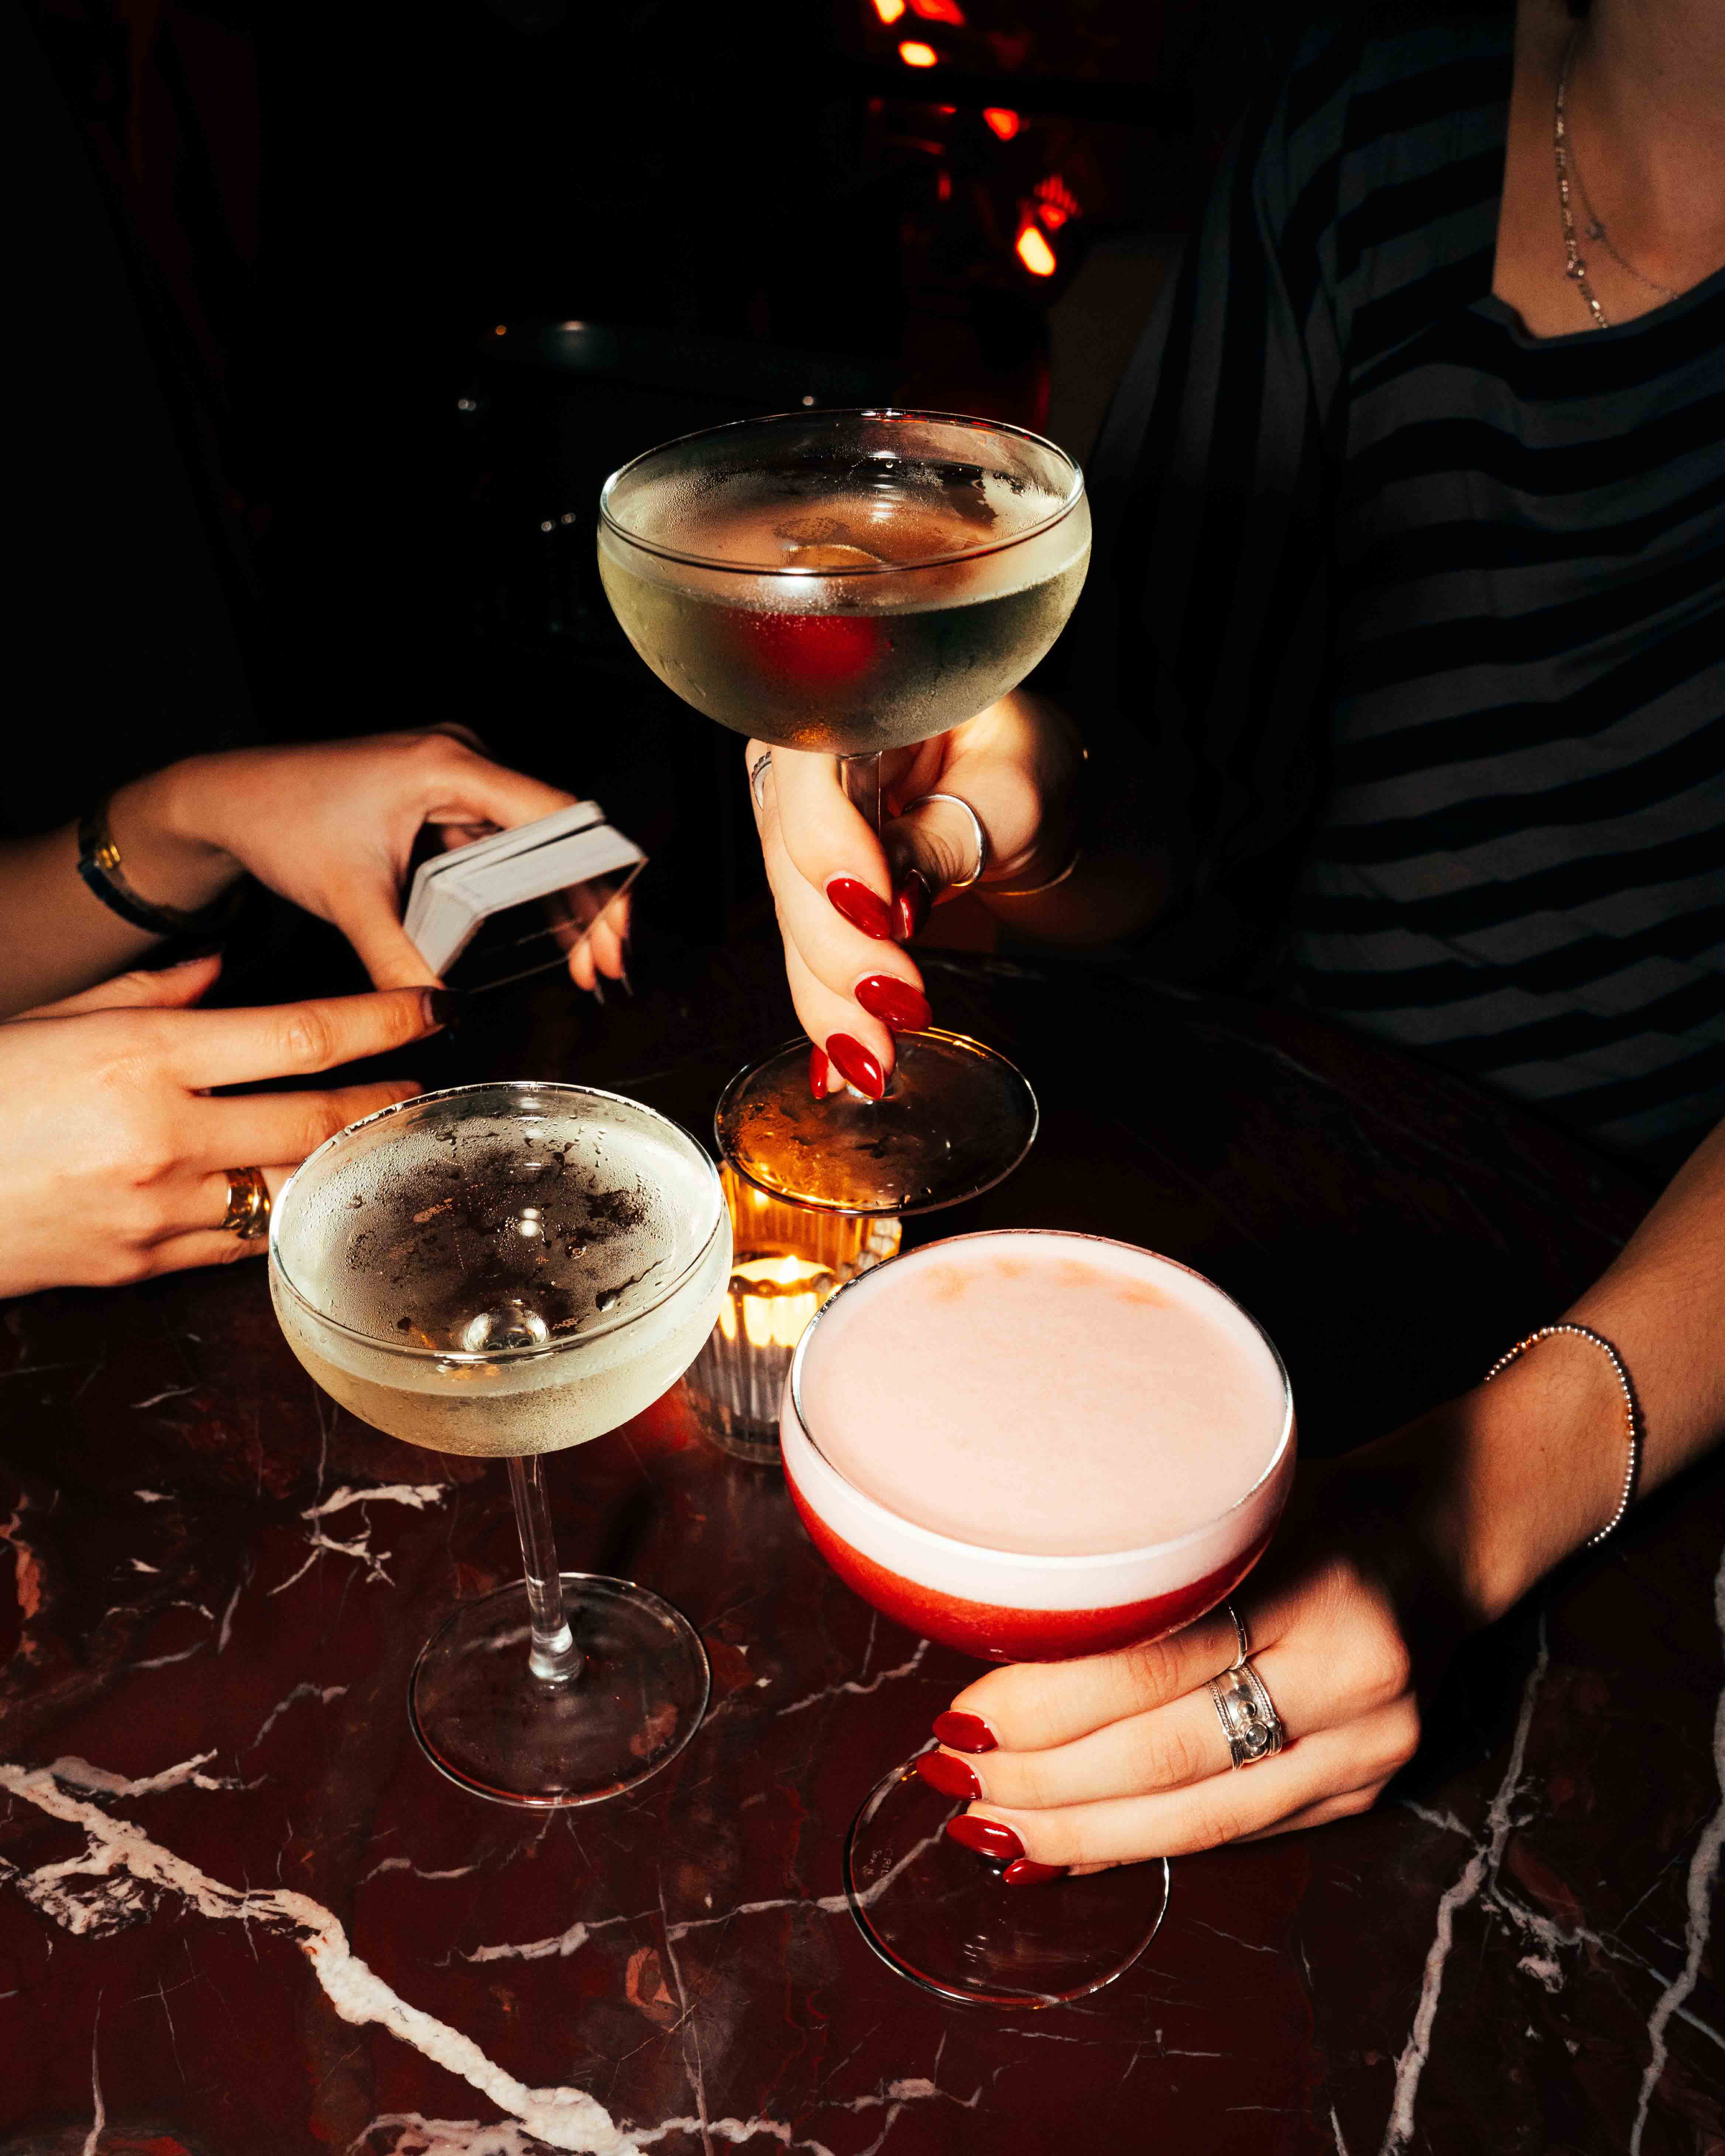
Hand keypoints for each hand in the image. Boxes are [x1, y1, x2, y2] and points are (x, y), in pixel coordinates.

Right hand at [0, 955, 439, 1296]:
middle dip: (387, 1103)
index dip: (382, 1023)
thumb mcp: (54, 1018)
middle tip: (426, 1087)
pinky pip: (239, 1243)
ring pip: (292, 1191)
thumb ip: (149, 991)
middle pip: (318, 1121)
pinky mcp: (141, 1267)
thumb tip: (221, 966)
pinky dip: (279, 1217)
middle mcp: (160, 1135)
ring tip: (384, 1145)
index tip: (432, 1010)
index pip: (300, 1036)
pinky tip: (304, 1198)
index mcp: (141, 1059)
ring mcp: (154, 1210)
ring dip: (347, 1168)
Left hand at [113, 731, 630, 992]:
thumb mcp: (347, 900)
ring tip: (580, 959)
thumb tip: (439, 1013)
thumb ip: (398, 960)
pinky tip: (539, 933)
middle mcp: (462, 759)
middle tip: (602, 965)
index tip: (610, 934)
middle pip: (556, 832)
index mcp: (449, 763)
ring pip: (532, 844)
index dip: (597, 879)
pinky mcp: (442, 801)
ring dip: (558, 901)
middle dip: (588, 902)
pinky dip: (522, 891)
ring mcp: (454, 778)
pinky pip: (500, 846)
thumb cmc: (279, 819)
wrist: (227, 800)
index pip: (557, 816)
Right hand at [749, 693, 1081, 1089]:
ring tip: (875, 1052)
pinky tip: (838, 1060)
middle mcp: (804, 764)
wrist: (1028, 799)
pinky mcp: (809, 888)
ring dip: (828, 994)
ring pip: (792, 916)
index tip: (878, 910)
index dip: (827, 843)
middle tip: (894, 999)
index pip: (808, 769)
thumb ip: (948, 832)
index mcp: (850, 702)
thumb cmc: (1024, 765)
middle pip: (789, 855)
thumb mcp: (1012, 786)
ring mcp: (799, 828)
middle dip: (835, 944)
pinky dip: (826, 1008)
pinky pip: (806, 948)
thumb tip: (896, 899)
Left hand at [917, 1456, 1456, 1877]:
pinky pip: (1231, 1835)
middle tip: (953, 1778)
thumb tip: (1012, 1634)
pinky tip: (1069, 1851)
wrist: (1444, 1535)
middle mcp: (1352, 1680)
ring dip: (1079, 1835)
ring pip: (1197, 1819)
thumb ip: (1148, 1571)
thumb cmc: (1319, 1505)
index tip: (961, 1715)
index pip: (1154, 1663)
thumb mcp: (1238, 1505)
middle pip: (1167, 1757)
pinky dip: (1138, 1846)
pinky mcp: (1362, 1793)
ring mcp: (1365, 1750)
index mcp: (1318, 1590)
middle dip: (1044, 1784)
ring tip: (989, 1830)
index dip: (1046, 1702)